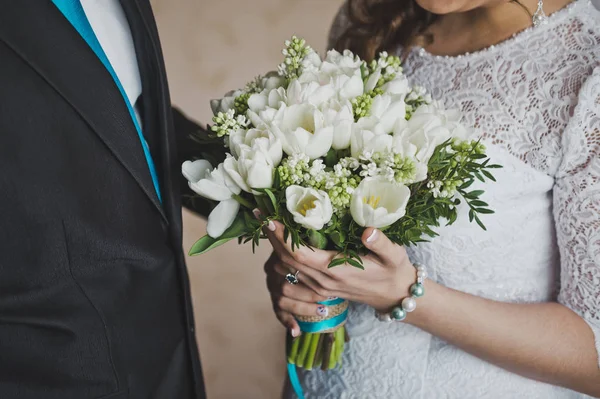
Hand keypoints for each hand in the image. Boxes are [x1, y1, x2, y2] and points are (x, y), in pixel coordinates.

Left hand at [263, 220, 416, 319]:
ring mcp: (319, 286)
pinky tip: (279, 240)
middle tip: (260, 212)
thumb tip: (368, 230)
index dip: (283, 238)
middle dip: (271, 236)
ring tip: (266, 222)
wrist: (394, 295)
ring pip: (287, 267)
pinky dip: (282, 256)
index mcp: (336, 271)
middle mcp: (322, 281)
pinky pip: (293, 273)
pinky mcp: (319, 287)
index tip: (270, 218)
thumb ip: (382, 243)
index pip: (301, 255)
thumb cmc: (393, 271)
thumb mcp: (394, 256)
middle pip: (287, 260)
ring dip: (274, 246)